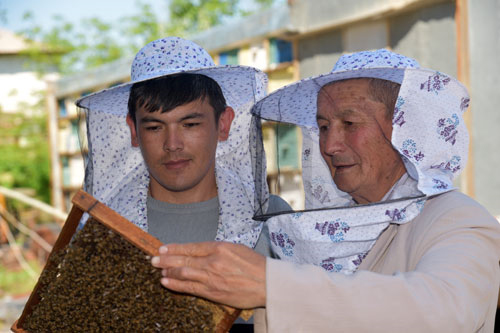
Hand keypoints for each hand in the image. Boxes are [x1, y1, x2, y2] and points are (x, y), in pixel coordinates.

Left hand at [151, 241, 265, 308]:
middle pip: (183, 260)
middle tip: (152, 258)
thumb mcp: (236, 249)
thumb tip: (199, 252)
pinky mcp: (213, 292)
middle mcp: (213, 261)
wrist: (268, 283)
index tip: (163, 248)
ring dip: (168, 271)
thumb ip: (217, 250)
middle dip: (165, 259)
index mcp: (220, 248)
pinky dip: (176, 285)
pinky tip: (166, 282)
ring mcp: (212, 277)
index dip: (175, 248)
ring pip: (183, 273)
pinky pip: (190, 288)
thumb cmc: (255, 265)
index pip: (191, 247)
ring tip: (158, 270)